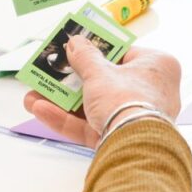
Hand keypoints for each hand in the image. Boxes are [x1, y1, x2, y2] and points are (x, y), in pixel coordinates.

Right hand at [23, 38, 181, 147]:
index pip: (125, 54)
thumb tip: (76, 43)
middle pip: (105, 82)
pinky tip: (41, 111)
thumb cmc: (128, 101)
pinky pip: (91, 127)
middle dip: (72, 81)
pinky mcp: (120, 140)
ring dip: (62, 102)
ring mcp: (135, 119)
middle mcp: (152, 93)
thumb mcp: (99, 73)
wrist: (134, 148)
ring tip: (33, 96)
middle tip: (50, 74)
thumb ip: (84, 57)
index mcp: (158, 66)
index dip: (98, 51)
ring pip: (93, 107)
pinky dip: (67, 120)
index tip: (77, 49)